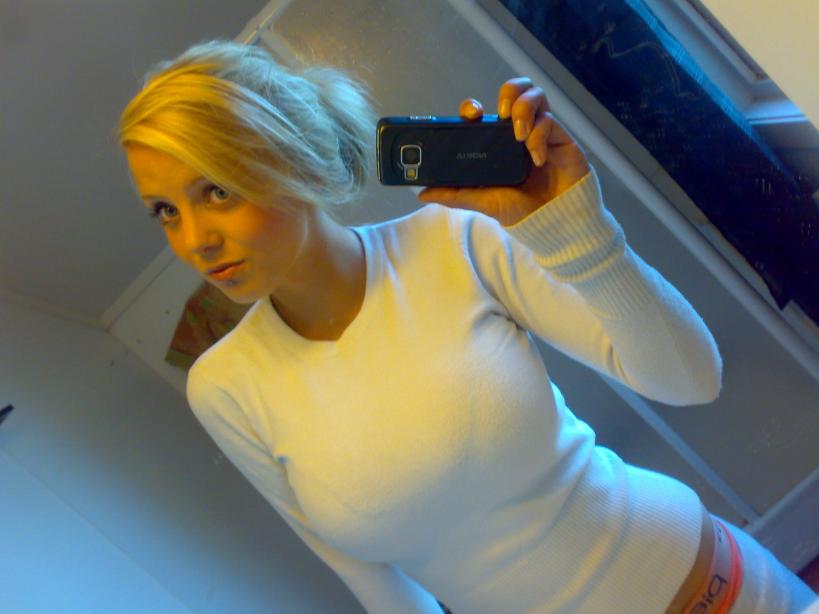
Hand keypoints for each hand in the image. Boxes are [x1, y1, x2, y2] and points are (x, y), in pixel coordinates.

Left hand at [417, 77, 589, 225]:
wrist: (552, 223)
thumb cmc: (519, 209)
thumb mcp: (482, 202)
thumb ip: (454, 195)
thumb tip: (421, 192)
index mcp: (495, 142)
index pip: (482, 113)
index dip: (473, 106)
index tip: (471, 114)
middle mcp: (516, 132)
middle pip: (514, 90)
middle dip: (507, 92)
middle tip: (501, 113)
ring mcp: (540, 132)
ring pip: (535, 95)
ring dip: (525, 107)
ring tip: (518, 133)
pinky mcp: (560, 138)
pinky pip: (550, 121)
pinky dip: (540, 135)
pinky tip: (536, 158)